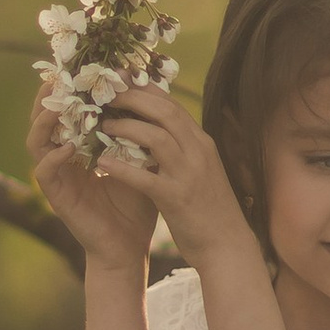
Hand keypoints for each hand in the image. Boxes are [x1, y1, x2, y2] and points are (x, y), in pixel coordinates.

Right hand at [28, 88, 157, 268]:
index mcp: (81, 147)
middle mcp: (63, 158)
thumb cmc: (136, 204)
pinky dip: (53, 156)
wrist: (129, 248)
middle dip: (51, 95)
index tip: (86, 66)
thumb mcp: (140, 160)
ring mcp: (56, 177)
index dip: (74, 88)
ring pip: (36, 140)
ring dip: (44, 119)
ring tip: (59, 102)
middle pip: (45, 118)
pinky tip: (69, 146)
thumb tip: (155, 94)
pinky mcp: (56, 197)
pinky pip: (44, 171)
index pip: (70, 110)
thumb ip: (140, 131)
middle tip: (61, 74)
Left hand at [70, 84, 256, 267]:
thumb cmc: (209, 208)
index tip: (120, 83)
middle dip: (132, 99)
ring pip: (155, 137)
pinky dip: (122, 168)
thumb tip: (156, 128)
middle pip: (163, 111)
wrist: (228, 246)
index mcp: (202, 142)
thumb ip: (182, 147)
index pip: (172, 104)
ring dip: (125, 127)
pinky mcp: (177, 199)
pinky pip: (145, 177)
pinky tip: (103, 164)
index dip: (144, 90)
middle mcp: (198, 152)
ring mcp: (189, 174)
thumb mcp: (199, 169)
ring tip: (102, 126)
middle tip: (105, 96)